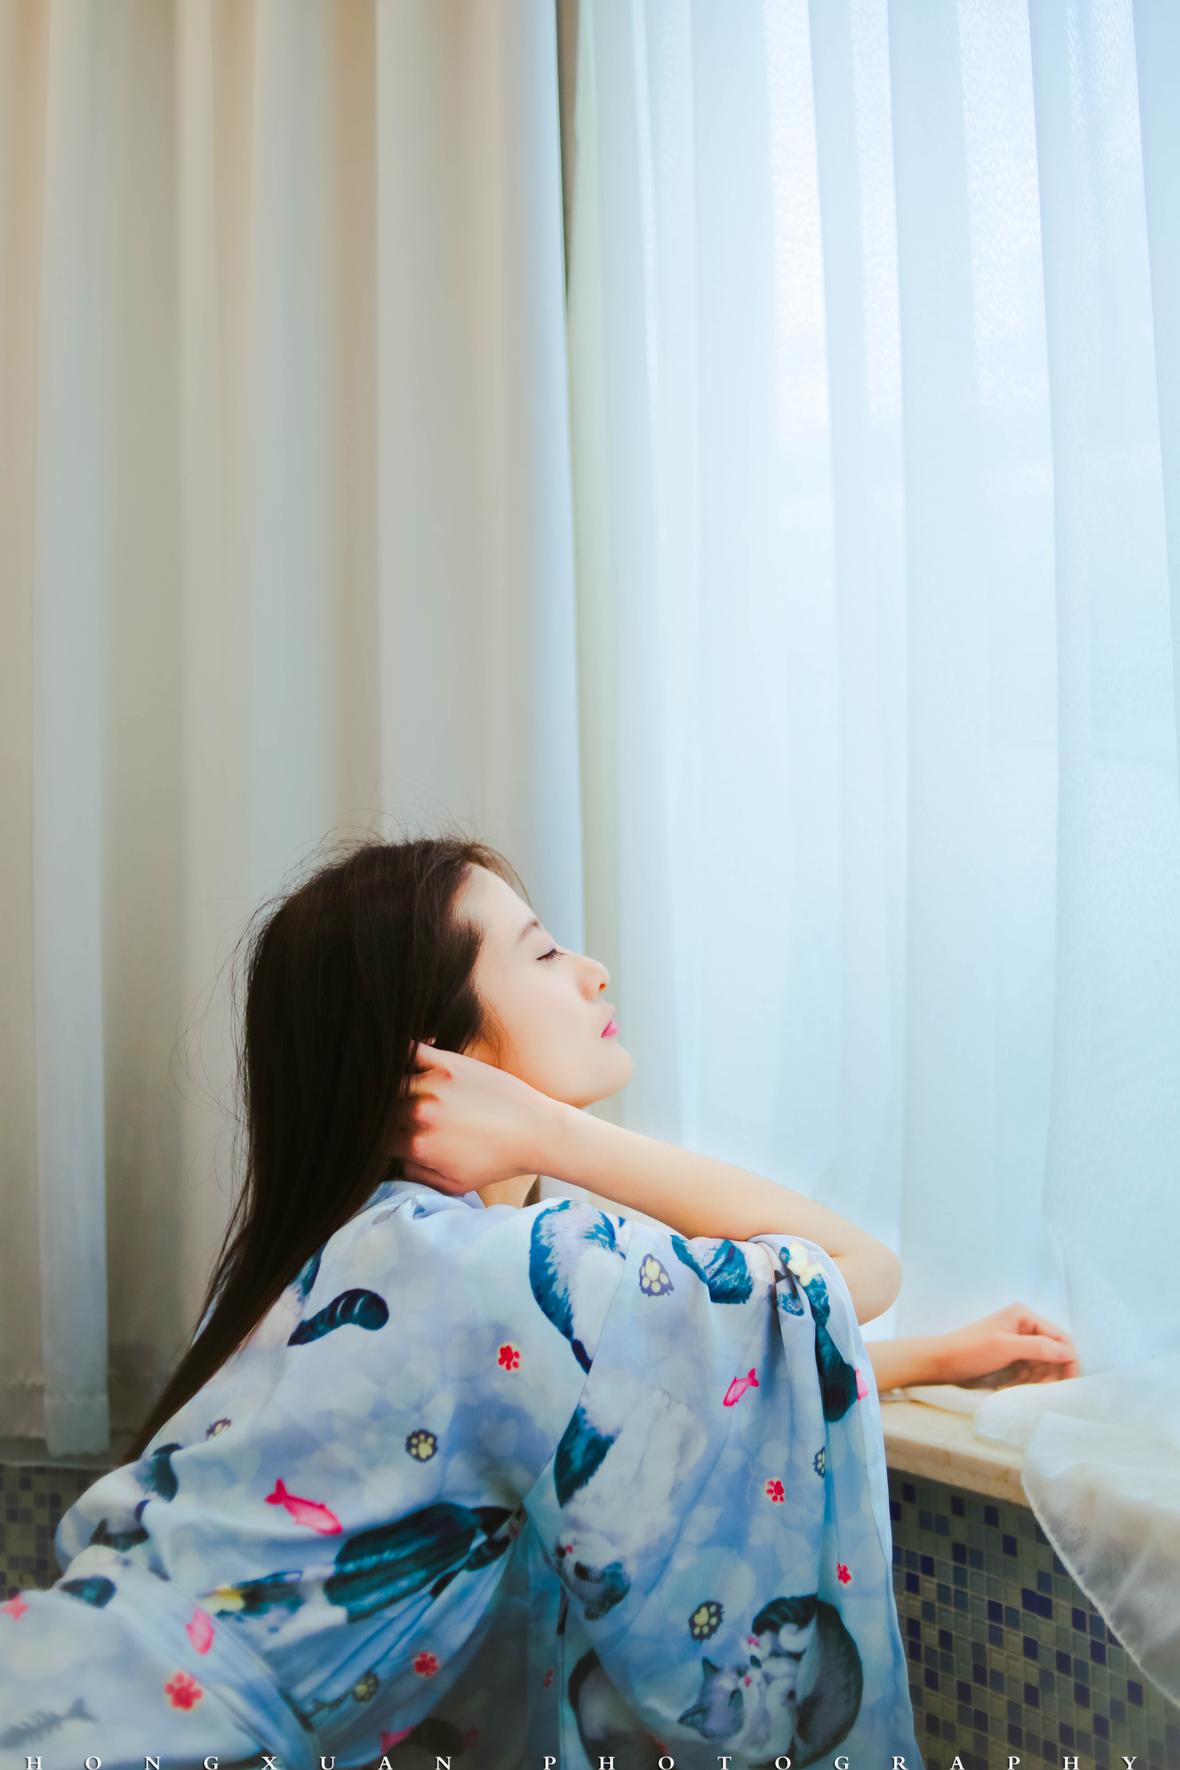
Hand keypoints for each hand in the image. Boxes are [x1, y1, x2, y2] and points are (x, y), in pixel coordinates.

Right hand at [388, 1040, 557, 1196]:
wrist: (536, 1132)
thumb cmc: (498, 1161)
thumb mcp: (454, 1184)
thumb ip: (417, 1175)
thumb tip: (394, 1162)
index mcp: (418, 1145)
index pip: (376, 1139)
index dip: (377, 1138)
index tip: (385, 1134)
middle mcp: (421, 1114)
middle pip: (380, 1110)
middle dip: (382, 1113)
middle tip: (389, 1112)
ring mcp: (434, 1085)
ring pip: (390, 1081)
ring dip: (388, 1085)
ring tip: (391, 1086)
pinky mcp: (449, 1063)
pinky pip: (411, 1050)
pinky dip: (400, 1052)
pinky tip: (402, 1058)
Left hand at [934, 1302, 1079, 1387]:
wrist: (940, 1363)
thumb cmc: (970, 1351)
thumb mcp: (1006, 1348)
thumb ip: (1038, 1347)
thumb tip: (1069, 1352)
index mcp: (1024, 1316)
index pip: (1060, 1337)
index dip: (1068, 1360)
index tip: (1069, 1384)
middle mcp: (1024, 1325)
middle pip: (1054, 1352)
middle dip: (1050, 1373)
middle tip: (1041, 1391)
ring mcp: (1018, 1341)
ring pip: (1043, 1364)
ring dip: (1037, 1380)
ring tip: (1021, 1389)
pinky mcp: (1011, 1356)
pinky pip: (1030, 1370)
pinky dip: (1027, 1381)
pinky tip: (1012, 1388)